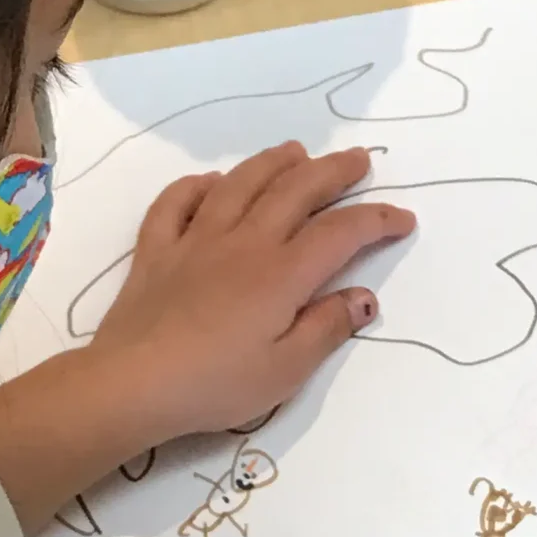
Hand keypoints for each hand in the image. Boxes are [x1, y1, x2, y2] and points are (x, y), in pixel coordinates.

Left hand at [85, 143, 416, 451]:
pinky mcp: (157, 250)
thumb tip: (364, 296)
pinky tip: (213, 184)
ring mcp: (196, 240)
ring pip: (240, 184)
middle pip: (295, 191)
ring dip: (272, 163)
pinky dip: (199, 186)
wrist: (134, 383)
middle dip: (332, 172)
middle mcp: (243, 243)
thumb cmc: (216, 384)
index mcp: (281, 274)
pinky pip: (177, 202)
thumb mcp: (286, 370)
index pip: (340, 233)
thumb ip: (326, 328)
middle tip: (357, 160)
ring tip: (295, 152)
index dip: (376, 220)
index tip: (402, 218)